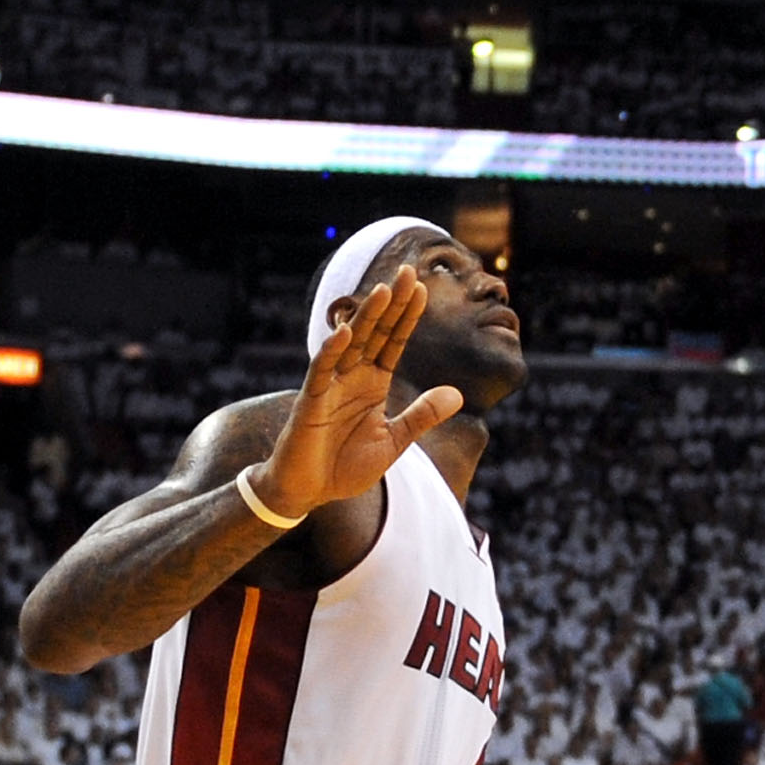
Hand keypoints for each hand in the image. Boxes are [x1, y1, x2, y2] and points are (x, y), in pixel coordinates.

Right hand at [248, 267, 461, 520]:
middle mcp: (353, 377)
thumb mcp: (393, 441)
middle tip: (407, 271)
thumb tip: (457, 394)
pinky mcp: (311, 403)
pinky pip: (321, 372)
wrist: (307, 493)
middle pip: (375, 332)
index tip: (423, 288)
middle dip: (391, 303)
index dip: (407, 316)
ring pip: (350, 344)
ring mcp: (330, 386)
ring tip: (382, 290)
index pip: (394, 341)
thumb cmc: (344, 466)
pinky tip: (345, 333)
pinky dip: (331, 352)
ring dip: (365, 318)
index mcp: (373, 383)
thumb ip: (421, 416)